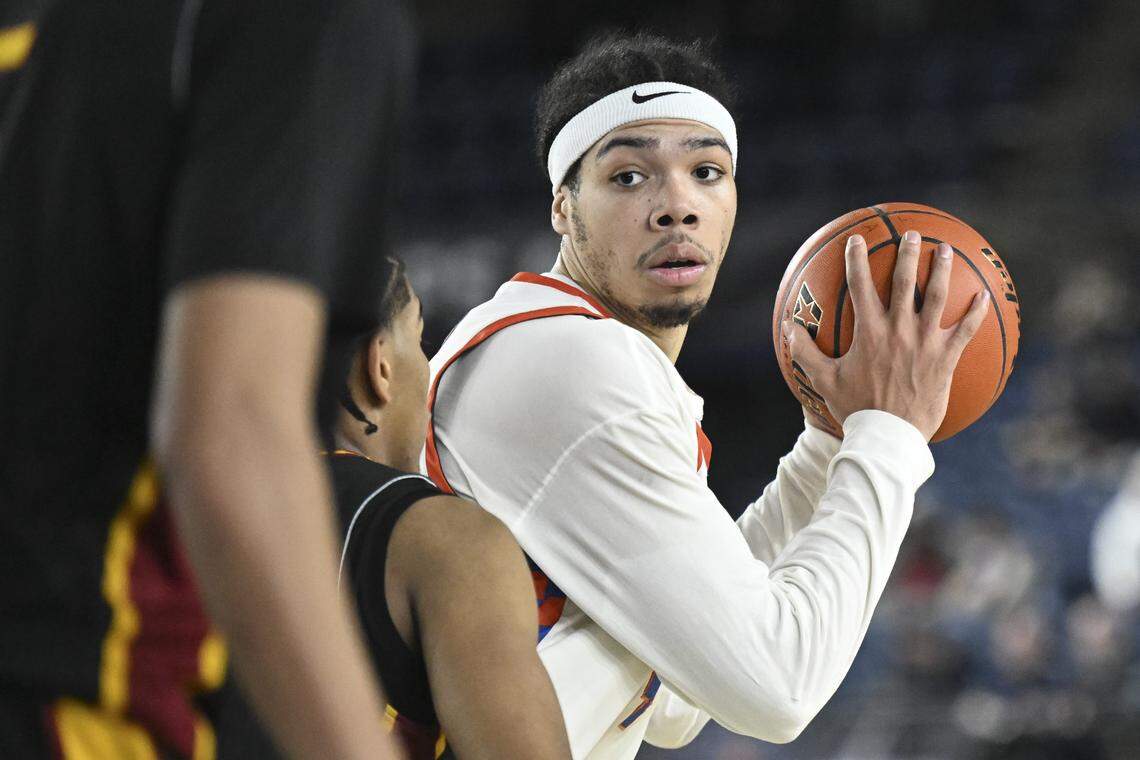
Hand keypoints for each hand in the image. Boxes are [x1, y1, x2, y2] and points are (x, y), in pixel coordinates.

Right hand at [784, 230, 989, 440]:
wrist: (889, 435)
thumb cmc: (855, 408)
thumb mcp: (824, 379)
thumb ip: (804, 351)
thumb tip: (788, 328)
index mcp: (868, 332)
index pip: (860, 286)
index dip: (857, 259)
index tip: (856, 240)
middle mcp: (898, 330)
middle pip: (904, 282)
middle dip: (908, 253)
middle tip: (912, 234)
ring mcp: (925, 343)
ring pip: (937, 297)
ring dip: (942, 270)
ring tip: (946, 250)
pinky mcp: (946, 358)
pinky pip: (966, 329)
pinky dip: (977, 311)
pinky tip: (985, 295)